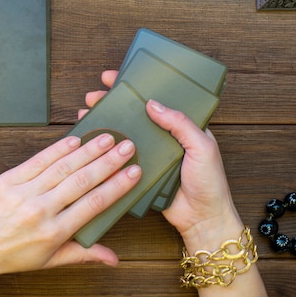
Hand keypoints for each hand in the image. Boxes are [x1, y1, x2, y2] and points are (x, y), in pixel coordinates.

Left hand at [0, 133, 140, 293]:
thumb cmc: (12, 256)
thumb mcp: (49, 261)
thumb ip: (83, 255)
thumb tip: (114, 259)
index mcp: (54, 232)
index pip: (93, 204)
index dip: (116, 186)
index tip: (134, 172)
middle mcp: (40, 210)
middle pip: (81, 181)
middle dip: (108, 162)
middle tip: (127, 146)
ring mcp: (23, 193)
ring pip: (62, 167)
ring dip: (87, 150)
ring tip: (106, 137)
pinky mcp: (8, 179)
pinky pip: (37, 161)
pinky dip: (57, 149)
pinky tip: (74, 139)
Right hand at [81, 71, 242, 251]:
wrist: (202, 219)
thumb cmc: (209, 182)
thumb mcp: (202, 146)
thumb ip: (180, 124)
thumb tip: (153, 104)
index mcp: (181, 127)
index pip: (156, 100)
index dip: (135, 87)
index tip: (115, 77)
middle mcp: (163, 138)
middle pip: (134, 115)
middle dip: (112, 103)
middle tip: (92, 96)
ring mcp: (150, 155)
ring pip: (124, 134)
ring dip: (106, 124)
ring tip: (87, 114)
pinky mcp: (140, 173)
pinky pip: (121, 158)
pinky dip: (107, 150)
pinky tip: (92, 143)